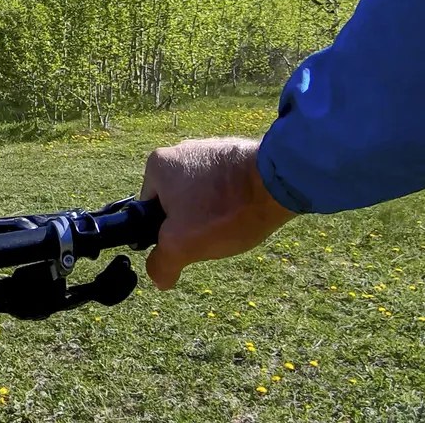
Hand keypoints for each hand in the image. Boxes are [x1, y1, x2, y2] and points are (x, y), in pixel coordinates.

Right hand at [139, 137, 295, 289]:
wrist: (279, 181)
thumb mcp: (182, 246)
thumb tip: (160, 278)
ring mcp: (211, 148)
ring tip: (232, 222)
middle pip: (177, 201)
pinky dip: (232, 198)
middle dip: (191, 221)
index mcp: (157, 165)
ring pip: (202, 192)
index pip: (149, 209)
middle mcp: (180, 150)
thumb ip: (161, 264)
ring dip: (213, 210)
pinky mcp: (237, 152)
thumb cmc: (225, 210)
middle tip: (211, 233)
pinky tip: (246, 209)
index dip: (165, 231)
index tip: (188, 239)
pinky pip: (226, 182)